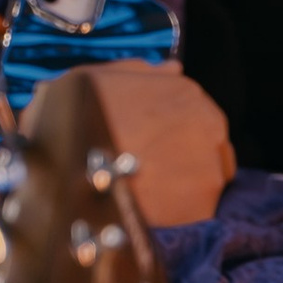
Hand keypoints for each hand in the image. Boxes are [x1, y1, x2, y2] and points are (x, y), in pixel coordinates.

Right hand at [83, 61, 233, 225]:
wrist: (71, 162)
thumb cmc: (78, 113)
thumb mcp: (102, 77)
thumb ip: (142, 71)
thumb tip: (173, 69)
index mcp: (187, 91)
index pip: (198, 114)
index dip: (175, 130)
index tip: (153, 144)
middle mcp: (210, 124)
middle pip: (210, 146)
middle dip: (187, 156)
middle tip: (150, 170)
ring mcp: (211, 166)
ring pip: (207, 178)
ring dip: (184, 185)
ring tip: (148, 193)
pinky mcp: (204, 206)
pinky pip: (196, 210)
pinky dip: (178, 213)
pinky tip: (151, 211)